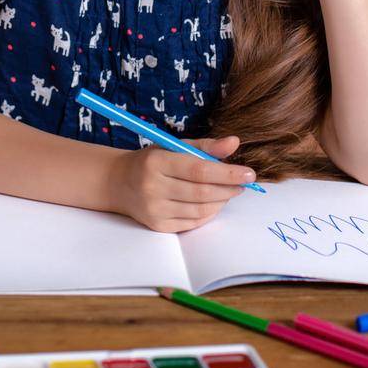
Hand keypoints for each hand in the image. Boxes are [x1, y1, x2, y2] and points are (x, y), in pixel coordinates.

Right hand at [107, 135, 254, 231]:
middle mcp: (153, 187)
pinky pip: (193, 223)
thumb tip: (235, 142)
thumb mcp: (174, 146)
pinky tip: (213, 203)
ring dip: (221, 201)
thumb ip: (205, 146)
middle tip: (243, 183)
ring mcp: (154, 209)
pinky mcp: (157, 225)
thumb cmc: (152, 161)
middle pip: (202, 192)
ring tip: (228, 191)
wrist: (119, 183)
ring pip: (200, 210)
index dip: (227, 173)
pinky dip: (208, 213)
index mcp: (156, 162)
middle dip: (229, 189)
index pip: (198, 170)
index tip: (249, 173)